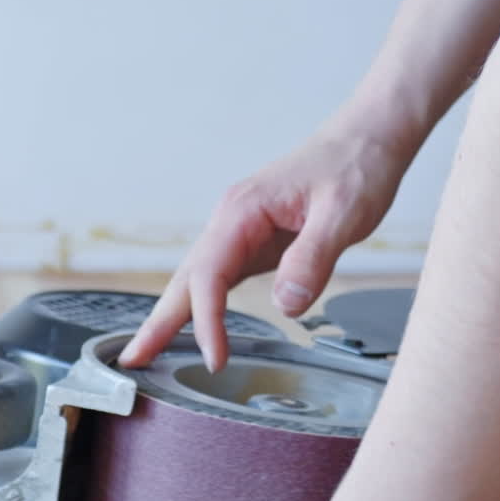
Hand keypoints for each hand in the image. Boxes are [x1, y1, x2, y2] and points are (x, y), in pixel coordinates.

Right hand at [119, 119, 406, 372]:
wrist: (367, 138)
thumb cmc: (356, 167)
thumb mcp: (344, 213)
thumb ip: (313, 258)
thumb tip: (286, 305)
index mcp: (242, 211)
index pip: (210, 275)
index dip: (208, 321)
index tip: (216, 359)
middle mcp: (231, 222)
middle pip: (185, 279)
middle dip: (158, 322)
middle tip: (132, 362)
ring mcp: (240, 233)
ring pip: (196, 281)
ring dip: (171, 317)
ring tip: (147, 354)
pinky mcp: (254, 243)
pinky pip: (219, 280)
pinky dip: (201, 307)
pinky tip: (193, 329)